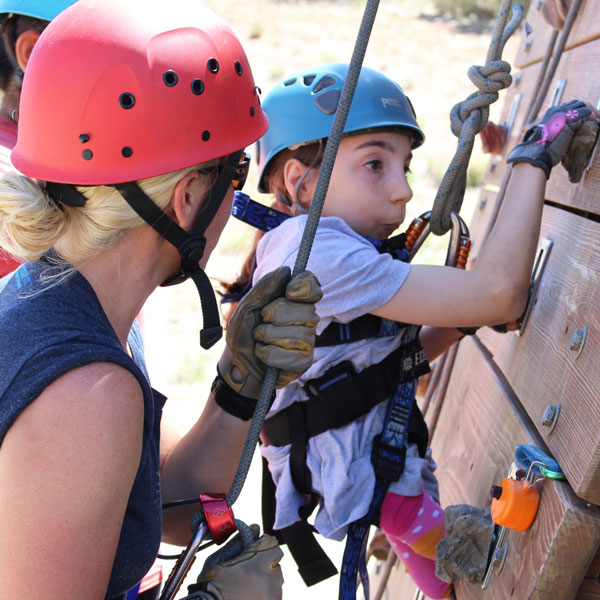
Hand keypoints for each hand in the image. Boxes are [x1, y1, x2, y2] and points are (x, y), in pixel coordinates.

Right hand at [184, 525, 283, 599]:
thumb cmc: (212, 583)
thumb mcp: (220, 557)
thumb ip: (239, 541)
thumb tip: (255, 528)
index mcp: (258, 564)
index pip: (272, 544)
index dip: (264, 543)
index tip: (257, 546)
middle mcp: (270, 580)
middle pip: (276, 562)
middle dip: (265, 562)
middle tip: (249, 569)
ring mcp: (273, 595)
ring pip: (275, 579)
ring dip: (266, 578)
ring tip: (248, 584)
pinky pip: (274, 593)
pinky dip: (266, 592)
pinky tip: (250, 594)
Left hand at [218, 266, 321, 397]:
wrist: (237, 362)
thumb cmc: (244, 332)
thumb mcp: (248, 305)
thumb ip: (266, 287)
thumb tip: (286, 270)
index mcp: (295, 302)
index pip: (312, 287)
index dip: (304, 287)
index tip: (289, 292)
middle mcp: (307, 320)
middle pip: (304, 310)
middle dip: (275, 315)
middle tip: (263, 321)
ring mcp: (308, 341)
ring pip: (295, 334)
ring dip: (267, 336)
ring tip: (261, 340)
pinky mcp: (304, 361)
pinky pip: (287, 354)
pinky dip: (268, 354)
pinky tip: (264, 355)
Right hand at [507, 99, 592, 177]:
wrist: (538, 151)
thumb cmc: (542, 148)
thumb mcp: (548, 135)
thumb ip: (556, 129)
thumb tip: (561, 132)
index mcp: (551, 113)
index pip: (568, 107)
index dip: (578, 111)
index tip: (584, 118)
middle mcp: (557, 109)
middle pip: (577, 103)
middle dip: (587, 108)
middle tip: (595, 117)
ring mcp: (564, 112)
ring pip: (583, 104)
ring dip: (592, 111)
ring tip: (597, 119)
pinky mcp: (571, 117)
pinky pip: (586, 111)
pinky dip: (593, 116)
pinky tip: (595, 122)